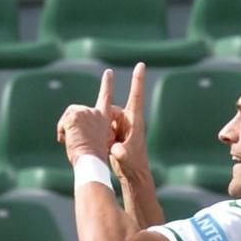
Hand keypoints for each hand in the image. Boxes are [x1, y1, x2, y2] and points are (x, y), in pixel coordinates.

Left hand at [55, 68, 116, 164]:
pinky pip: (62, 123)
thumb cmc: (94, 158)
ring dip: (65, 130)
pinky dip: (62, 132)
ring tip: (72, 142)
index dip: (108, 84)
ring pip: (68, 118)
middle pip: (75, 112)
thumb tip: (70, 131)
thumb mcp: (95, 141)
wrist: (92, 160)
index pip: (106, 97)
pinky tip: (68, 140)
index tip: (109, 72)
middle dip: (68, 123)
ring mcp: (86, 112)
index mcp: (104, 118)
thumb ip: (89, 129)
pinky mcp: (75, 114)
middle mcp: (96, 112)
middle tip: (69, 137)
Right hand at [108, 62, 150, 185]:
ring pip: (105, 118)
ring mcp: (121, 125)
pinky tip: (103, 147)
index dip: (138, 80)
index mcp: (135, 121)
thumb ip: (121, 154)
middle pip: (111, 109)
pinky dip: (100, 134)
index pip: (136, 96)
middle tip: (110, 141)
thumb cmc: (133, 165)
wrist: (133, 175)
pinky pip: (103, 126)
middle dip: (106, 122)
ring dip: (102, 130)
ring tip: (108, 146)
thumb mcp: (125, 159)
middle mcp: (129, 120)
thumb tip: (116, 151)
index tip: (141, 64)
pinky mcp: (115, 132)